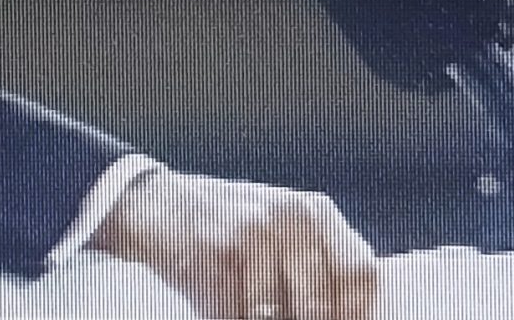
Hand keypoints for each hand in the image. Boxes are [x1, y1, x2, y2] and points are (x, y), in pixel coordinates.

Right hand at [87, 169, 378, 319]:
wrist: (152, 205)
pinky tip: (216, 307)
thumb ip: (313, 267)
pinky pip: (236, 314)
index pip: (361, 275)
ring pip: (276, 317)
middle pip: (321, 305)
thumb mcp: (278, 233)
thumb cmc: (222, 229)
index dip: (354, 315)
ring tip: (245, 309)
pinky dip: (227, 317)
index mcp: (316, 213)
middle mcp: (294, 218)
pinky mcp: (219, 255)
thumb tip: (345, 315)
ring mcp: (256, 233)